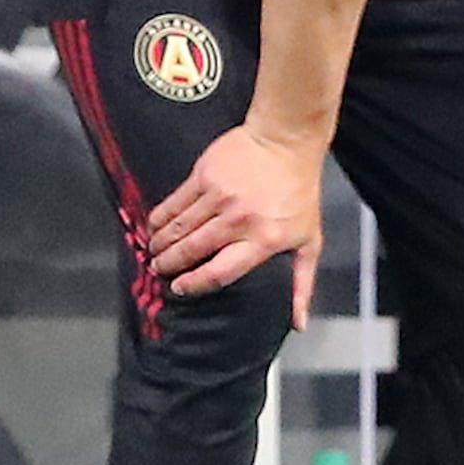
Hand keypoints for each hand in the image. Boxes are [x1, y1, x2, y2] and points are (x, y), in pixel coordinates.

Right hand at [146, 119, 324, 324]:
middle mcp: (239, 220)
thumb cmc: (299, 193)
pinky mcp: (203, 176)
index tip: (180, 288)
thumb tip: (298, 323)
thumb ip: (302, 283)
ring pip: (177, 229)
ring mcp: (219, 197)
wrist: (286, 141)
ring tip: (155, 252)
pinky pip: (172, 204)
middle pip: (191, 251)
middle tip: (160, 271)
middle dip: (169, 265)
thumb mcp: (309, 240)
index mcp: (265, 240)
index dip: (195, 284)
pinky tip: (154, 227)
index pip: (221, 272)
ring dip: (160, 244)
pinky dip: (159, 218)